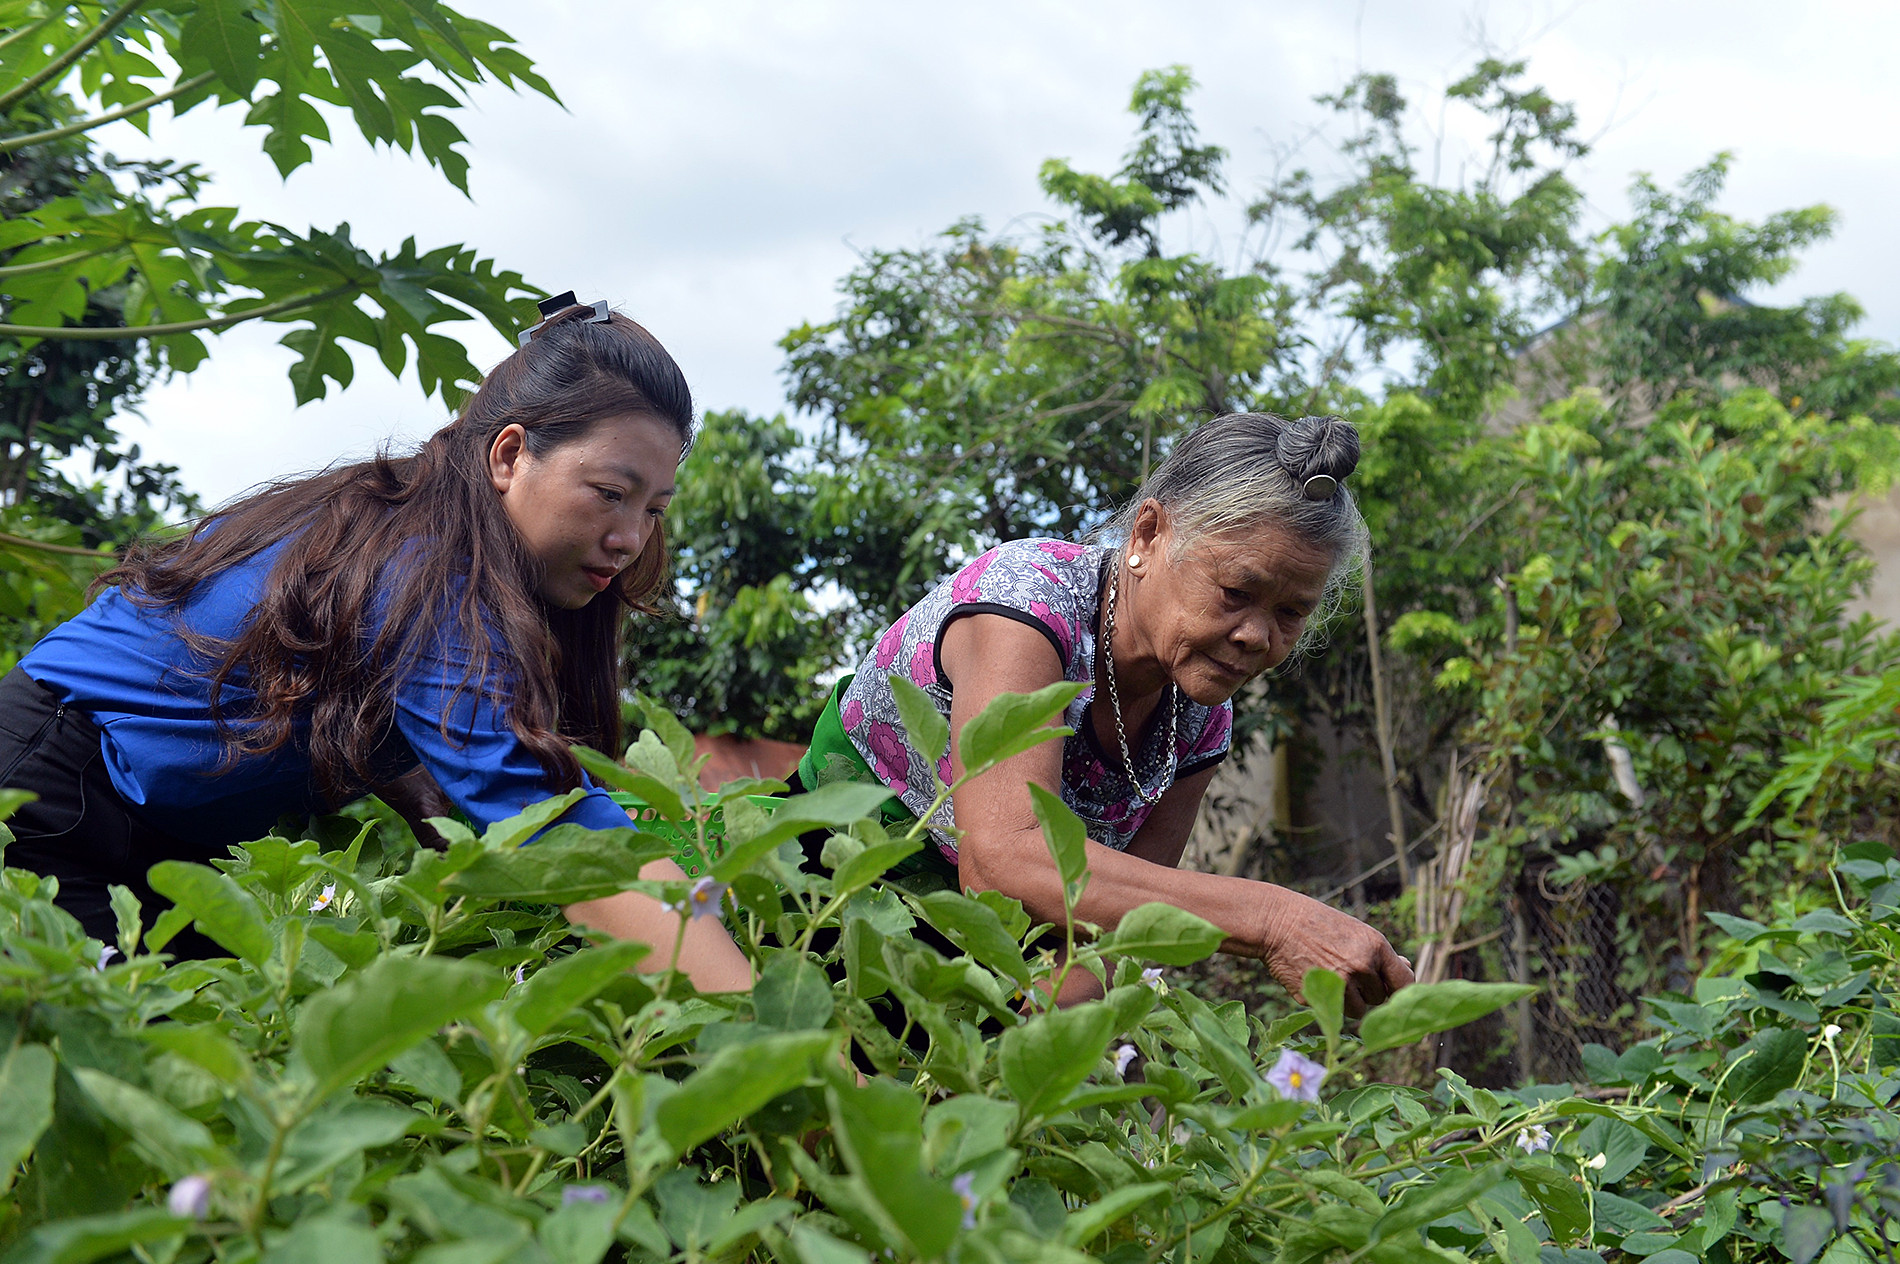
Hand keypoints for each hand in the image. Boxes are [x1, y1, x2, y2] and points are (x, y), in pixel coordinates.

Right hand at [1255, 885, 1412, 1016]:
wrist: (1277, 923)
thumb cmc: (1320, 925)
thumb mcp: (1355, 932)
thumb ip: (1380, 955)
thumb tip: (1407, 968)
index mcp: (1375, 947)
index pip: (1404, 982)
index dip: (1399, 989)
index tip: (1391, 990)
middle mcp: (1361, 966)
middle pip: (1379, 998)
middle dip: (1367, 992)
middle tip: (1348, 973)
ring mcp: (1339, 984)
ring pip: (1358, 1011)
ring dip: (1349, 1001)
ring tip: (1332, 978)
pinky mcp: (1318, 998)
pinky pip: (1332, 1010)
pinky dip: (1326, 1001)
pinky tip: (1313, 977)